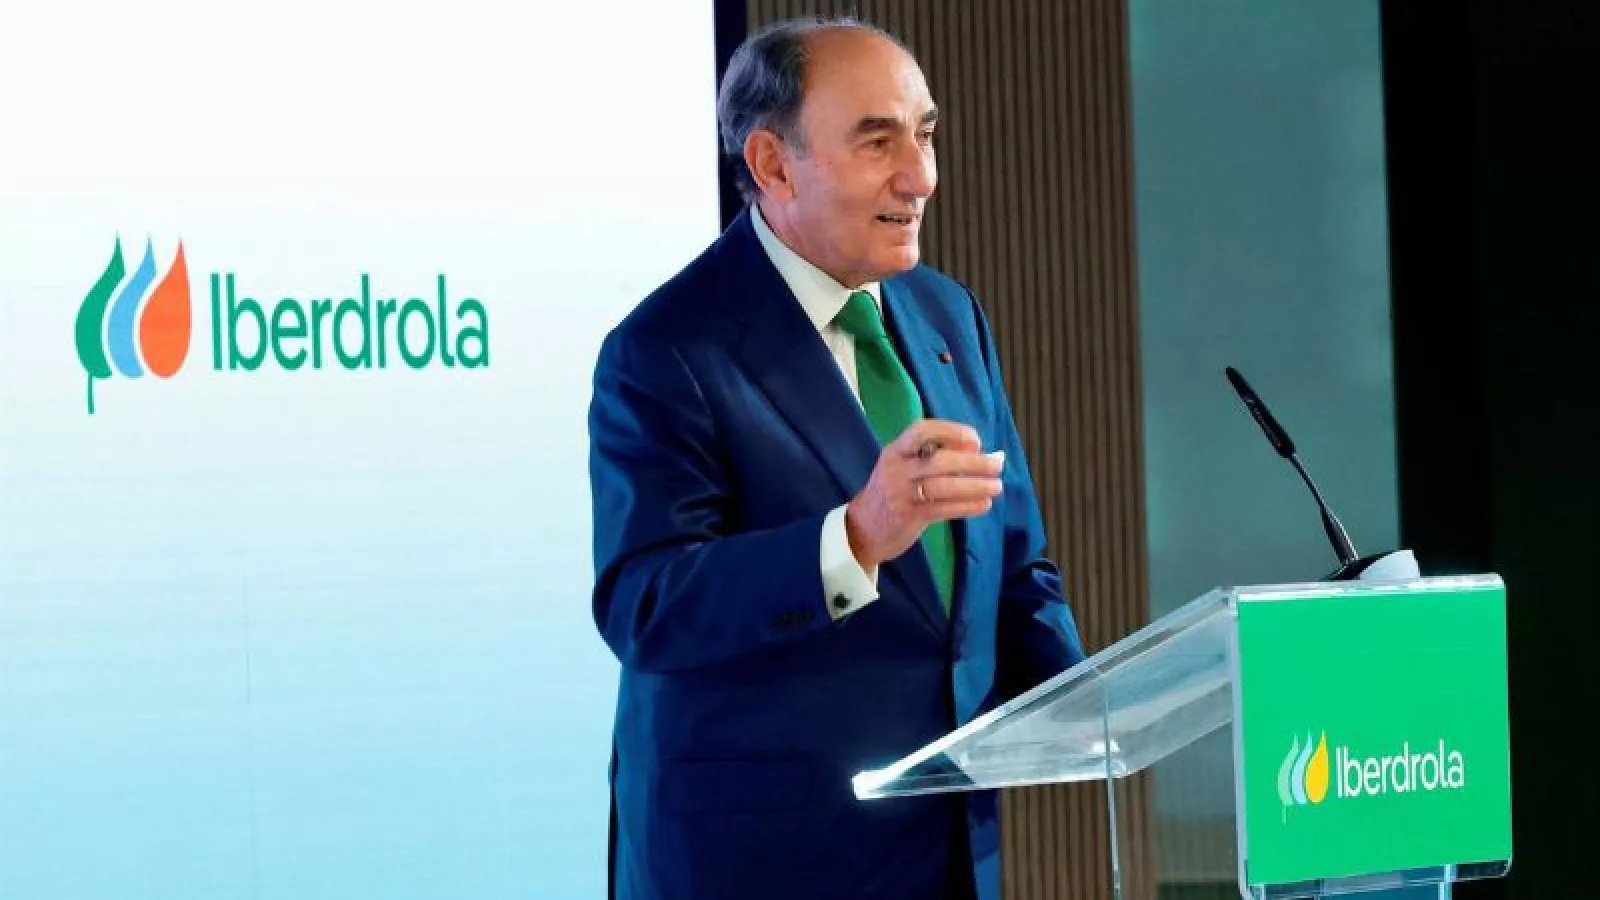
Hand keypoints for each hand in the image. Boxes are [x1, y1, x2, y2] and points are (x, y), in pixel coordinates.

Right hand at [844, 419, 1003, 571]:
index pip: (922, 430)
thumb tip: (980, 453)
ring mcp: (901, 494)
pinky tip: (984, 505)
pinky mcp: (909, 516)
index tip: (975, 440)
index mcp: (895, 451)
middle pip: (938, 460)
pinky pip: (943, 509)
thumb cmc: (892, 493)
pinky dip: (967, 506)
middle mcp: (897, 469)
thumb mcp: (903, 468)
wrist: (862, 529)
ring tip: (996, 486)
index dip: (951, 431)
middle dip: (972, 462)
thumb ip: (933, 458)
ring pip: (943, 486)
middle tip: (996, 466)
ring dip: (974, 485)